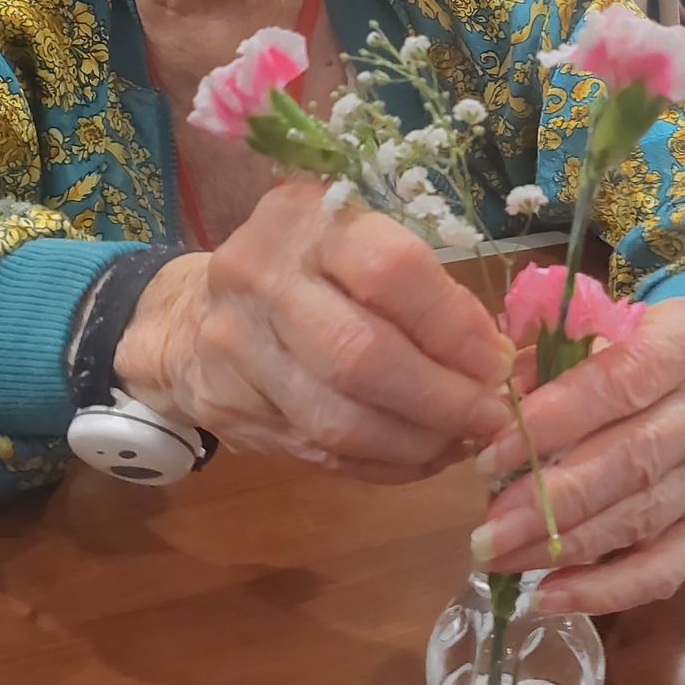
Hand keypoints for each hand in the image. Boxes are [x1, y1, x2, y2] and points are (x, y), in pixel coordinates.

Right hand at [114, 176, 513, 479]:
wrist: (189, 316)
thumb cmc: (304, 269)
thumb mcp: (356, 242)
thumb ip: (424, 290)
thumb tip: (494, 357)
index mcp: (303, 219)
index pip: (389, 271)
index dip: (453, 327)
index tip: (495, 360)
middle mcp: (260, 279)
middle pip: (360, 357)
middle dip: (441, 399)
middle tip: (490, 416)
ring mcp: (236, 351)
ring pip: (339, 422)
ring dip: (418, 443)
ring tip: (462, 441)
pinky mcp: (230, 413)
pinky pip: (323, 455)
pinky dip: (385, 464)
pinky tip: (421, 455)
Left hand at [468, 297, 684, 613]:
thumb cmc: (625, 339)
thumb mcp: (586, 327)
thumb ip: (543, 362)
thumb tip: (488, 415)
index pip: (618, 385)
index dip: (552, 425)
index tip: (489, 458)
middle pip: (632, 463)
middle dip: (550, 503)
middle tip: (487, 531)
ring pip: (643, 519)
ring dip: (564, 548)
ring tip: (500, 559)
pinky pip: (665, 569)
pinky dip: (605, 591)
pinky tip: (548, 594)